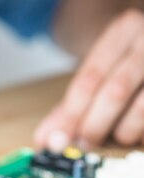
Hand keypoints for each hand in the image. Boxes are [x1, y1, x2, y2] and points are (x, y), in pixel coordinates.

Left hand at [35, 8, 143, 150]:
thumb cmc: (119, 63)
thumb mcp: (94, 73)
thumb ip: (68, 106)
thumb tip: (46, 139)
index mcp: (123, 31)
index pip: (90, 78)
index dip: (72, 114)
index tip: (59, 139)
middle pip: (115, 91)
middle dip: (94, 125)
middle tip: (83, 143)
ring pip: (143, 108)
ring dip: (123, 132)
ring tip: (113, 138)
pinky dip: (142, 134)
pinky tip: (134, 135)